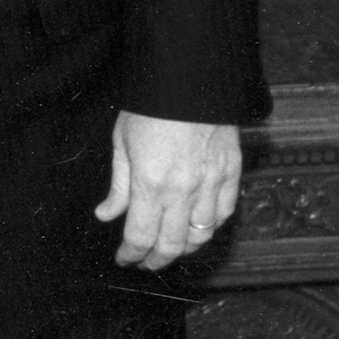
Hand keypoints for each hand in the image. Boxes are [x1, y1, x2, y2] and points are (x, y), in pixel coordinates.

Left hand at [93, 112, 240, 269]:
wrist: (190, 76)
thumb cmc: (149, 106)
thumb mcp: (122, 142)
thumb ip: (118, 185)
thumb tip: (106, 215)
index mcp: (150, 183)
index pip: (140, 237)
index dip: (131, 255)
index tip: (124, 259)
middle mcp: (183, 191)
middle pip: (172, 245)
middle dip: (156, 260)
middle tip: (145, 262)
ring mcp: (211, 184)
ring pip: (202, 236)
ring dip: (184, 249)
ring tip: (170, 248)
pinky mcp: (232, 173)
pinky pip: (224, 213)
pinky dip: (211, 228)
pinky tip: (198, 228)